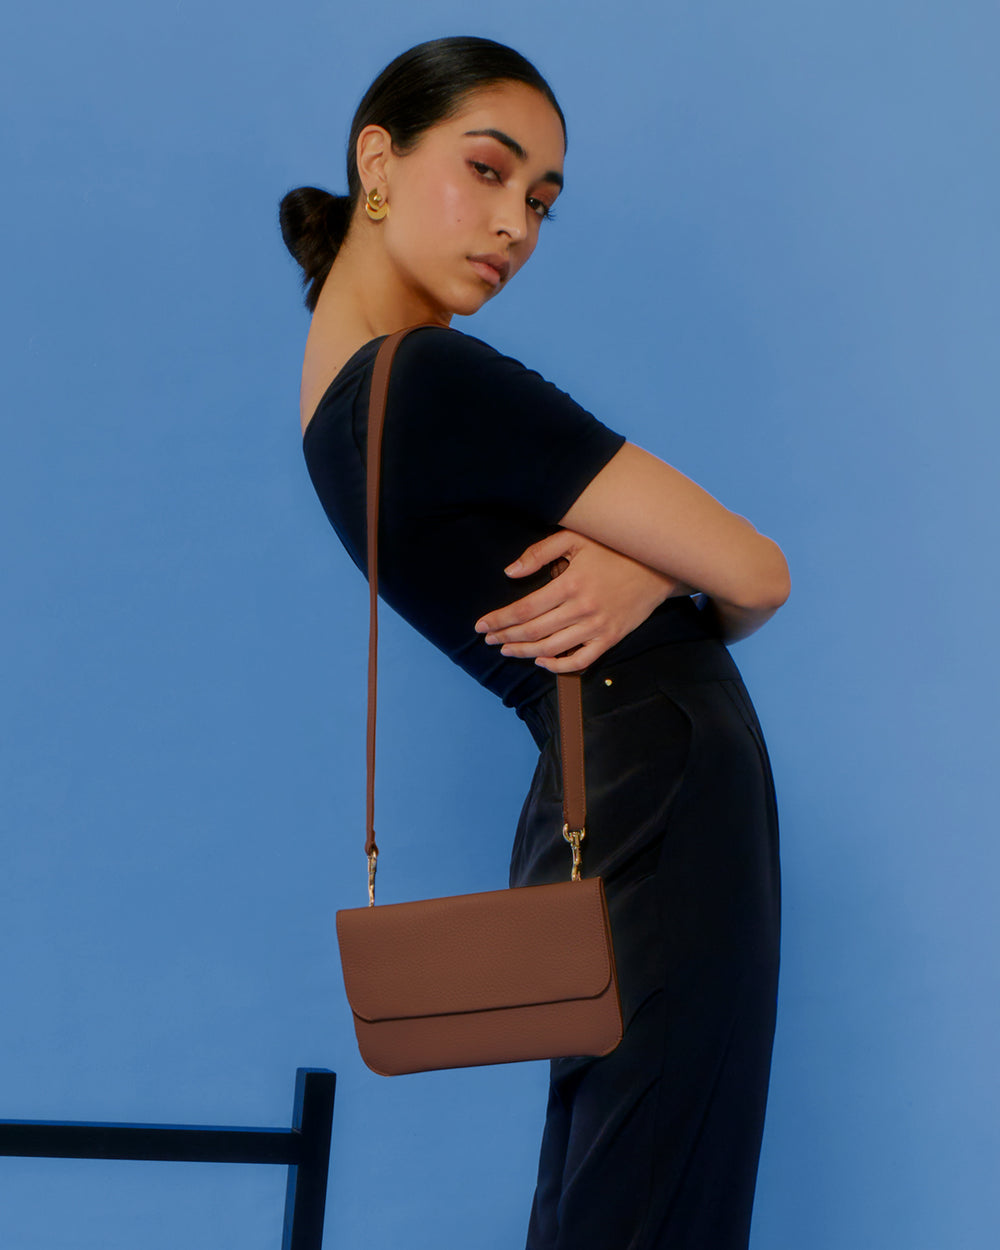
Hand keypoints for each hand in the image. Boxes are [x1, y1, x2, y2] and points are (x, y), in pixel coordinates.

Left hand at [474, 530, 693, 672]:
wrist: (658, 565)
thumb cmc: (613, 547)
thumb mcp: (575, 538)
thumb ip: (540, 553)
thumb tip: (509, 573)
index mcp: (570, 584)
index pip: (524, 609)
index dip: (499, 620)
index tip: (480, 626)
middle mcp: (582, 610)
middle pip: (533, 632)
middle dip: (505, 637)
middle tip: (488, 639)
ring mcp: (597, 628)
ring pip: (552, 649)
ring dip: (524, 652)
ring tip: (506, 649)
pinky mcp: (610, 639)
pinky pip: (581, 661)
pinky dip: (558, 666)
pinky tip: (541, 661)